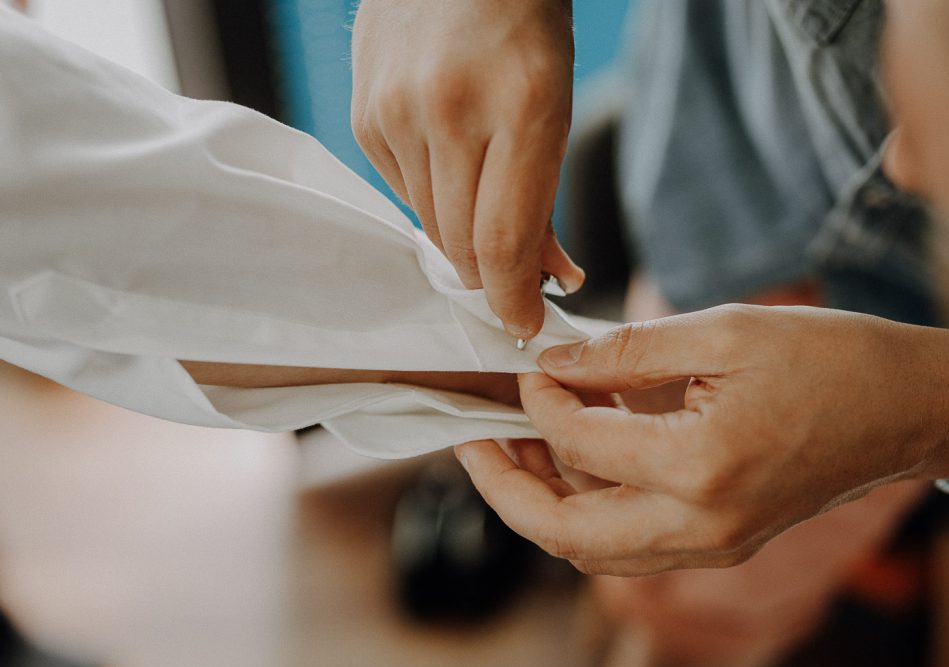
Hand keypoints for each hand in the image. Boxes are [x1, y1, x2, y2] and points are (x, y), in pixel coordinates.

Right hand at [351, 0, 583, 339]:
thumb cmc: (523, 24)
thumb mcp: (557, 102)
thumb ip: (546, 196)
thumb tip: (547, 277)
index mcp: (523, 105)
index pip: (504, 241)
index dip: (513, 299)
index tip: (523, 326)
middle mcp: (450, 109)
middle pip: (461, 245)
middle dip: (491, 276)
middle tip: (514, 280)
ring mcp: (396, 110)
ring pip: (428, 223)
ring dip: (460, 235)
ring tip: (483, 200)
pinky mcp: (363, 115)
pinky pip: (400, 188)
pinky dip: (430, 194)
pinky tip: (446, 157)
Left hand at [457, 305, 948, 574]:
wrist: (908, 408)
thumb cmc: (831, 359)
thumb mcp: (723, 331)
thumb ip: (628, 351)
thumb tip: (553, 363)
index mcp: (701, 466)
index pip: (581, 441)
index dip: (538, 399)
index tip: (525, 364)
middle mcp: (703, 525)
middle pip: (566, 535)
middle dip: (505, 489)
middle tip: (471, 440)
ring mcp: (713, 544)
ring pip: (594, 549)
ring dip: (542, 502)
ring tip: (513, 444)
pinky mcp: (720, 540)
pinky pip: (630, 540)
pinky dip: (588, 505)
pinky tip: (574, 454)